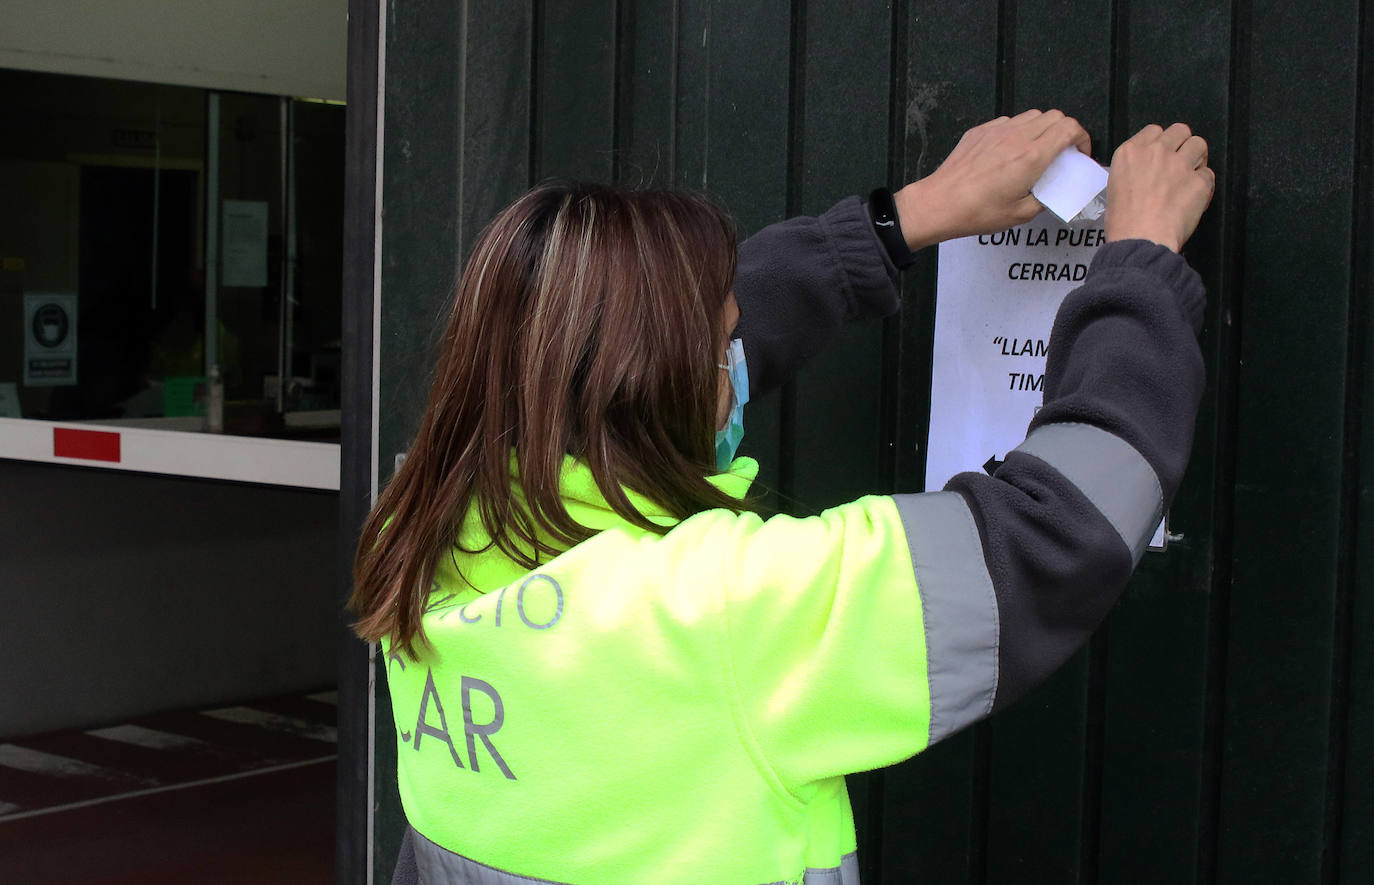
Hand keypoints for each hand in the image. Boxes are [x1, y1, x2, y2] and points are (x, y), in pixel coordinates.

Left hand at [892, 109, 1091, 248]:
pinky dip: (1017, 131)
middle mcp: (1016, 137)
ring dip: (1041, 129)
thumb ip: (1045, 198)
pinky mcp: (980, 131)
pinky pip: (1008, 122)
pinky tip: (1010, 152)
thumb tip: (1052, 191)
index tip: (1079, 154)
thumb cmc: (976, 212)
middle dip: (1065, 132)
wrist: (939, 203)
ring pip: (1031, 116)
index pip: (1069, 128)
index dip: (1082, 138)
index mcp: (1031, 157)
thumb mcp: (1020, 214)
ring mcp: (996, 130)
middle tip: (1061, 152)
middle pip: (1054, 116)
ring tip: (1036, 151)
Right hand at [1104, 123, 1214, 251]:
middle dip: (1181, 144)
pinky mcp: (1200, 181)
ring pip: (1199, 144)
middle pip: (1180, 131)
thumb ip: (1133, 169)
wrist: (1141, 240)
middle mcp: (1156, 152)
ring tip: (1190, 174)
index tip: (1161, 153)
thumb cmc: (1124, 222)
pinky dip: (1204, 184)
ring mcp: (1180, 165)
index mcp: (1131, 153)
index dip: (1160, 142)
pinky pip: (1208, 174)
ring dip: (1197, 157)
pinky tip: (1193, 196)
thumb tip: (1146, 171)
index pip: (1154, 130)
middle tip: (1179, 161)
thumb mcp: (1114, 187)